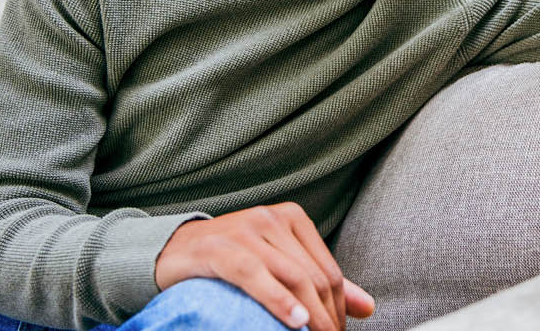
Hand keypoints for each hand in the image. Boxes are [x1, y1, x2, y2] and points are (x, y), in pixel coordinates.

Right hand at [154, 202, 375, 330]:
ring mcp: (245, 230)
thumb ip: (320, 280)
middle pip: (313, 277)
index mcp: (291, 218)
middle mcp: (271, 218)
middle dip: (327, 317)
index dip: (340, 309)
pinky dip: (279, 301)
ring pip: (292, 277)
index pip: (328, 270)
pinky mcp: (220, 249)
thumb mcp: (278, 262)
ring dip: (312, 316)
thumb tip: (367, 307)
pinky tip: (295, 320)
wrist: (172, 249)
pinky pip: (256, 276)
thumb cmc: (230, 258)